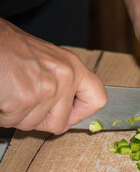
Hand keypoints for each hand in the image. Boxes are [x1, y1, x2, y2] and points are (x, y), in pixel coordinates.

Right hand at [0, 18, 107, 133]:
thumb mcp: (49, 60)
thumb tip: (67, 110)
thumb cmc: (10, 47)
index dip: (82, 113)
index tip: (71, 114)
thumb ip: (62, 83)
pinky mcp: (25, 99)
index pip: (98, 100)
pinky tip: (4, 94)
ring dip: (18, 115)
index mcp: (73, 67)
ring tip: (11, 91)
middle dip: (39, 119)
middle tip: (26, 101)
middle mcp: (65, 77)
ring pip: (33, 125)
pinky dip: (4, 114)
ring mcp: (47, 89)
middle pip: (60, 123)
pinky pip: (13, 122)